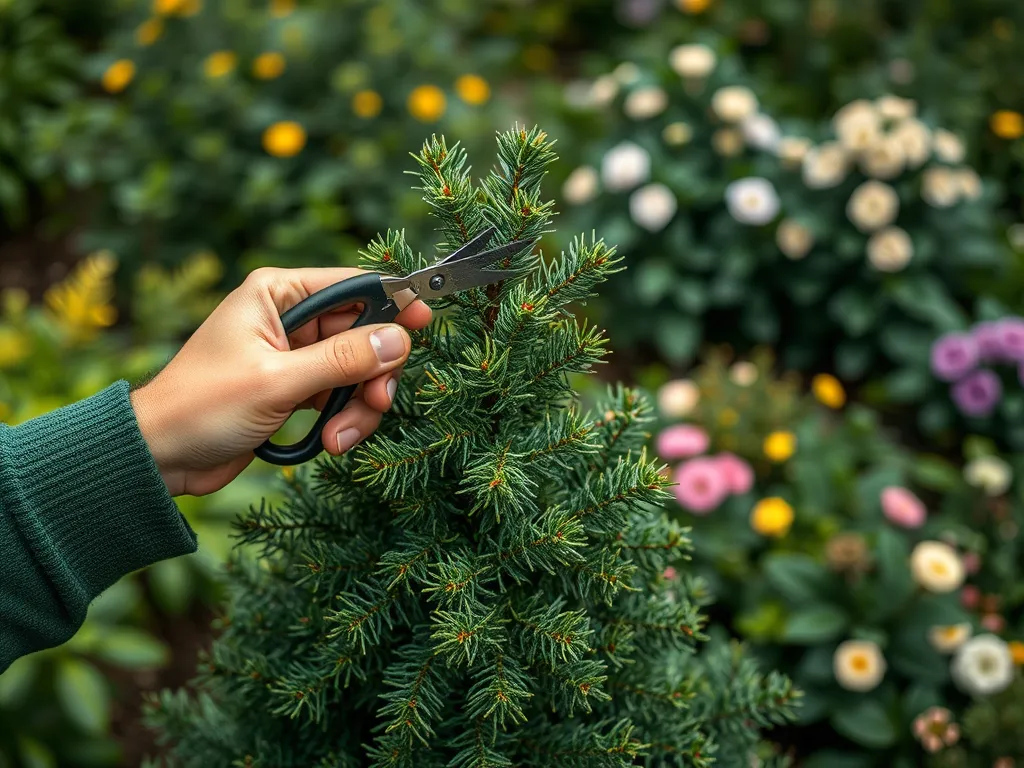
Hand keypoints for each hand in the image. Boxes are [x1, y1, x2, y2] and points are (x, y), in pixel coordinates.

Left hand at [130, 267, 430, 496]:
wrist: (160, 457)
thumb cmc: (202, 406)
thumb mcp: (278, 381)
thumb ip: (341, 359)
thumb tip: (398, 338)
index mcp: (278, 295)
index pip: (353, 286)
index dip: (392, 303)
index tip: (424, 322)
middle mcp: (290, 319)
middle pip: (365, 334)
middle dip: (374, 374)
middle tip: (375, 402)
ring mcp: (295, 356)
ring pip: (359, 371)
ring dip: (360, 407)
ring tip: (339, 438)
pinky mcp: (296, 390)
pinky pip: (342, 397)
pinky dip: (345, 420)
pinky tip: (329, 443)